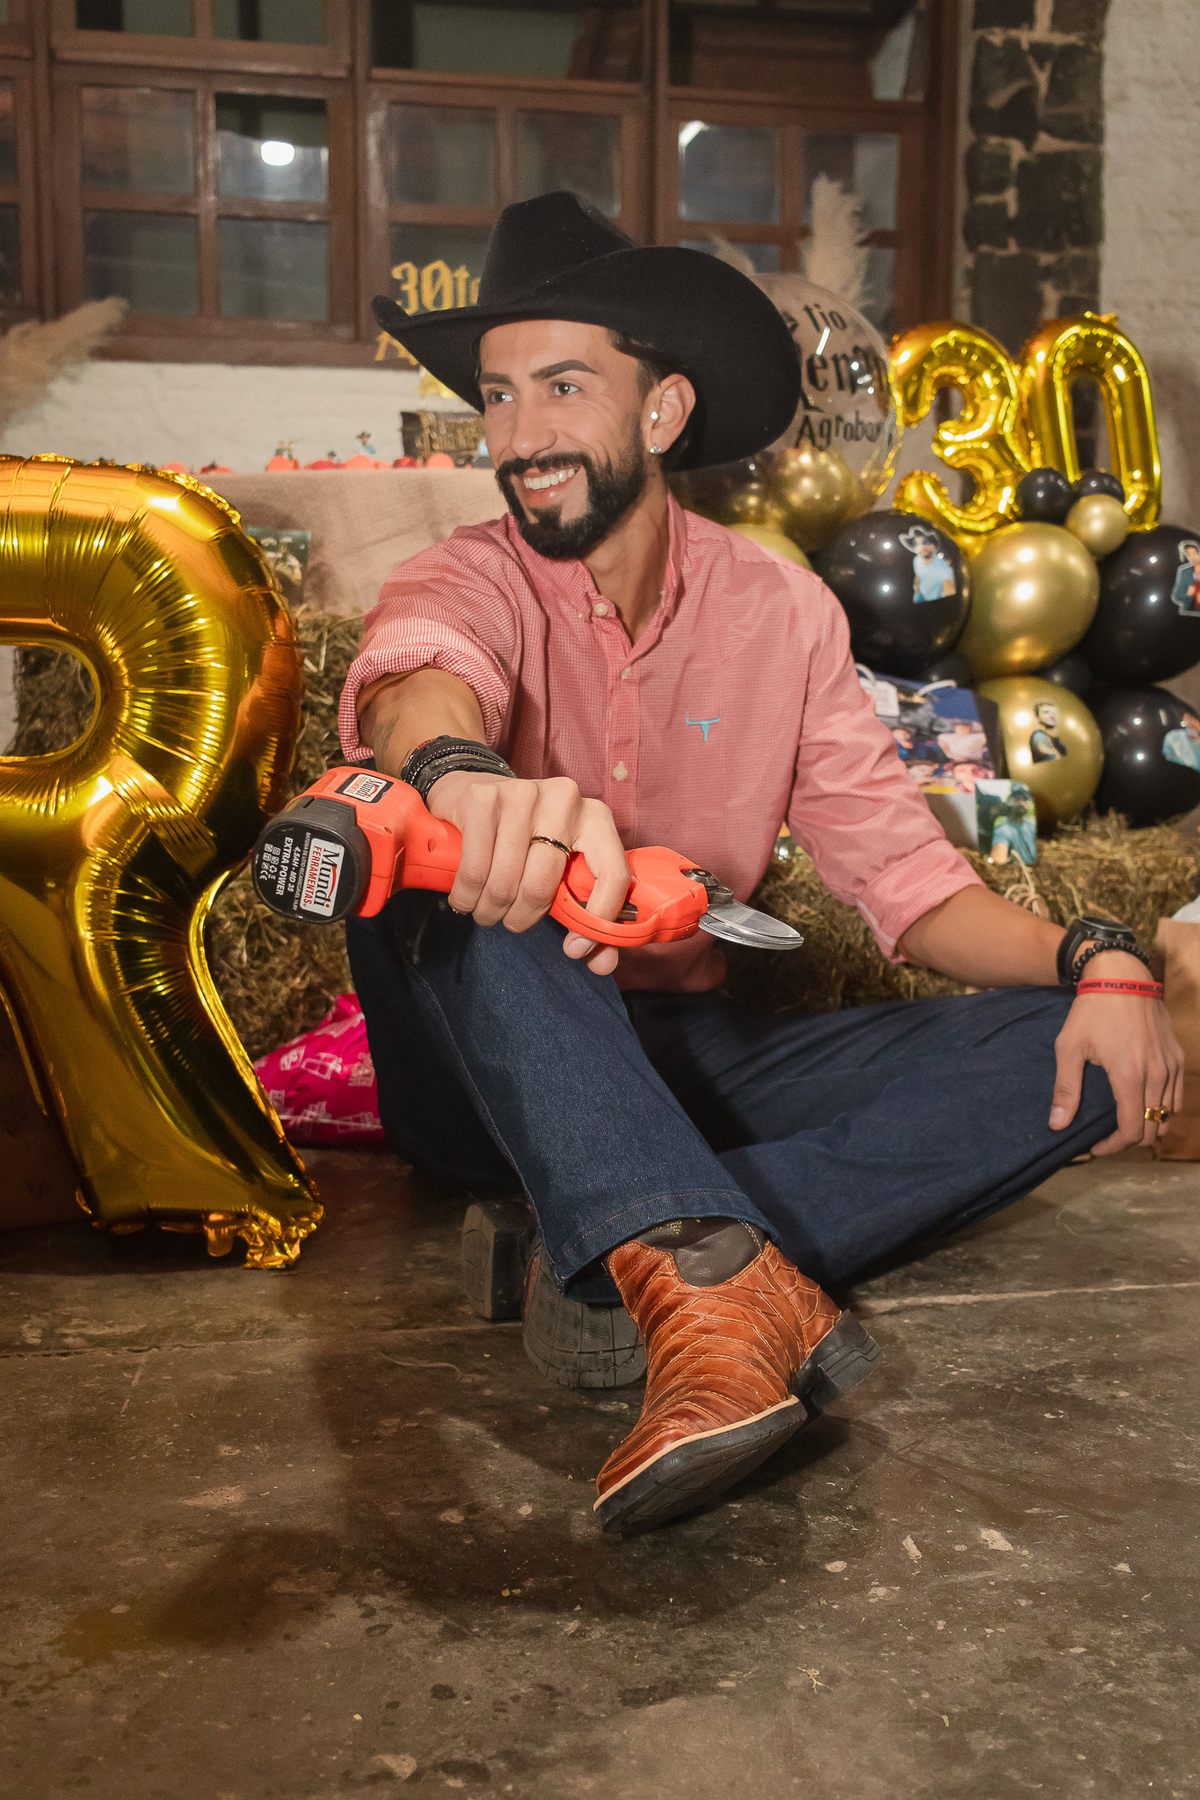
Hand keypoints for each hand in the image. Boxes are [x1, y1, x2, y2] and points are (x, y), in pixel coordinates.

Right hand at [426, 770, 629, 976]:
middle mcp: (564, 799)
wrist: (475, 789)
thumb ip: (584, 916)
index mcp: (596, 818)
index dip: (596, 921)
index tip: (575, 949)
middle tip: (511, 923)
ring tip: (486, 911)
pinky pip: (474, 870)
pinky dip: (466, 897)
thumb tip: (601, 963)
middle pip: (542, 887)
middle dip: (521, 919)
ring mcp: (522, 795)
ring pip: (505, 882)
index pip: (613, 874)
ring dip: (490, 911)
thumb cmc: (525, 839)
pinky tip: (466, 898)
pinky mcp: (482, 799)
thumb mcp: (560, 871)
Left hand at [1050, 952, 1184, 1152]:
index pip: (1132, 1130)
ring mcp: (1171, 1065)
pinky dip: (1163, 1108)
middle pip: (1153, 1128)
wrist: (1121, 977)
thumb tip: (1057, 1124)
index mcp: (1130, 1076)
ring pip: (1169, 1115)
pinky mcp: (1178, 1056)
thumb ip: (1066, 1088)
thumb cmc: (1092, 1010)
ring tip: (1125, 1121)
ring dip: (1149, 1124)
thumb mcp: (1069, 1047)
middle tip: (1108, 1135)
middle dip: (1130, 1139)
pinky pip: (1177, 1095)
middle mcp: (1157, 1074)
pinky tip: (1143, 1102)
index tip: (1096, 1146)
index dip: (1114, 1146)